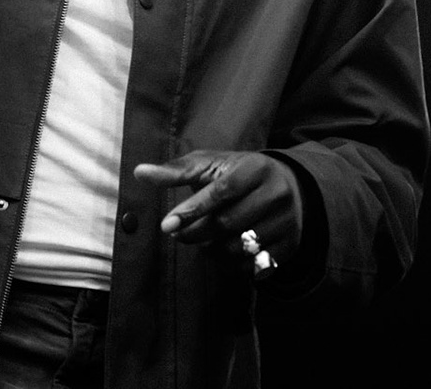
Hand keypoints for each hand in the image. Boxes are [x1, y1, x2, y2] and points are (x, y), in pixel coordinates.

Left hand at [133, 150, 303, 275]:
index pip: (221, 192)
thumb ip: (176, 171)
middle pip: (228, 224)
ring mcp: (287, 221)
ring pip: (239, 248)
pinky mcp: (290, 245)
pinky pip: (254, 266)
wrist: (289, 187)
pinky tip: (222, 251)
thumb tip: (139, 172)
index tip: (166, 226)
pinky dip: (232, 264)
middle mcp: (277, 194)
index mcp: (256, 168)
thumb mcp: (211, 165)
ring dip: (212, 250)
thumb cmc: (238, 174)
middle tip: (179, 234)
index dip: (191, 210)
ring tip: (202, 241)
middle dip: (197, 233)